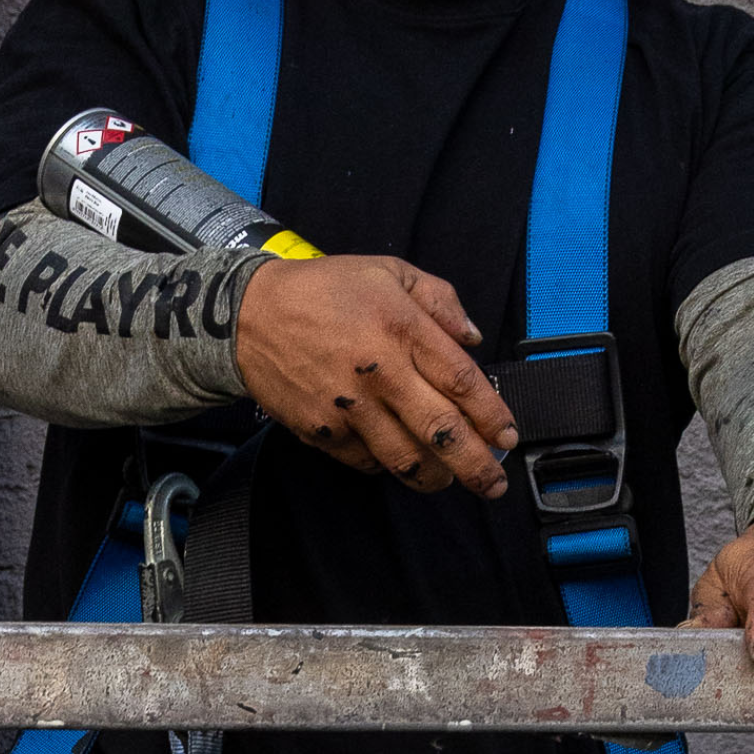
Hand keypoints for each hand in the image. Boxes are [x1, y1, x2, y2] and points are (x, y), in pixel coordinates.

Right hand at [234, 254, 517, 495]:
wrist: (247, 315)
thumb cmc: (321, 291)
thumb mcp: (387, 270)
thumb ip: (438, 298)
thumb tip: (472, 337)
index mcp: (401, 327)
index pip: (462, 382)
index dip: (492, 416)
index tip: (507, 437)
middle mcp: (379, 372)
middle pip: (442, 431)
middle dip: (476, 465)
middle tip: (493, 483)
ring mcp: (349, 407)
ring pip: (406, 459)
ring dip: (436, 478)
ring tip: (450, 479)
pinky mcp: (323, 431)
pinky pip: (367, 462)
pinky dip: (388, 467)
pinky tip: (399, 459)